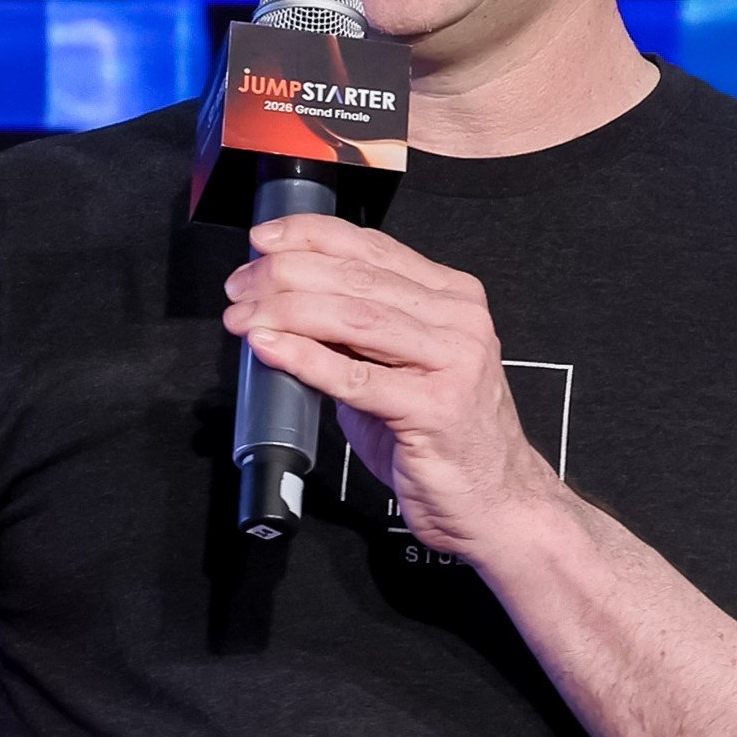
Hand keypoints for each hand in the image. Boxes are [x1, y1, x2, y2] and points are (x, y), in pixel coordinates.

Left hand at [224, 215, 561, 561]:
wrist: (495, 500)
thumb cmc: (442, 437)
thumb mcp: (400, 368)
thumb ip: (357, 334)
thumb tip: (285, 306)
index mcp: (453, 299)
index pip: (373, 248)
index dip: (311, 236)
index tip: (264, 240)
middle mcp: (459, 322)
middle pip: (358, 278)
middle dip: (285, 275)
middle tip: (240, 288)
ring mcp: (454, 363)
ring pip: (355, 317)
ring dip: (286, 312)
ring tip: (244, 317)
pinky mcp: (435, 409)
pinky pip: (356, 377)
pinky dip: (305, 358)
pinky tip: (270, 348)